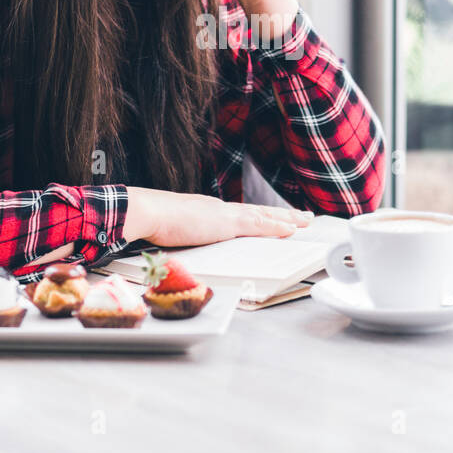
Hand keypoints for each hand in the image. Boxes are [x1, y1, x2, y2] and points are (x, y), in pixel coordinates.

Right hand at [123, 186, 312, 245]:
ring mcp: (224, 214)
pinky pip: (257, 225)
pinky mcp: (226, 223)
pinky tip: (290, 230)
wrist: (147, 212)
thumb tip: (183, 243)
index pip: (242, 213)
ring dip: (286, 219)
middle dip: (282, 215)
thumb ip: (185, 234)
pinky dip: (275, 227)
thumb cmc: (153, 221)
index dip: (261, 215)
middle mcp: (220, 208)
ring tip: (305, 221)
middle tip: (303, 216)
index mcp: (209, 210)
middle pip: (259, 211)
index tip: (275, 217)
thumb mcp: (174, 230)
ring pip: (264, 216)